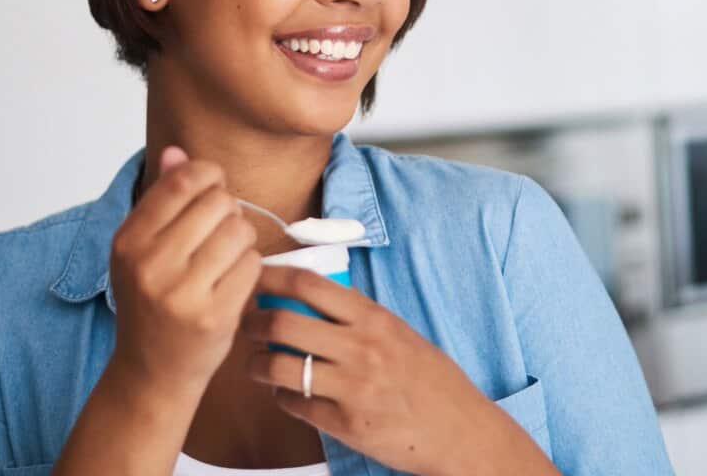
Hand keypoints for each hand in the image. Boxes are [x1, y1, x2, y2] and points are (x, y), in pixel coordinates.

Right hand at [108, 145, 263, 399]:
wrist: (151, 372)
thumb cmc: (152, 303)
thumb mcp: (142, 249)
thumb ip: (161, 199)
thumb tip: (177, 152)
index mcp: (129, 240)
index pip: (184, 181)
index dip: (210, 176)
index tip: (212, 190)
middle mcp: (151, 264)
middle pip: (219, 202)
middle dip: (228, 211)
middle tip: (217, 234)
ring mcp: (182, 292)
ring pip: (240, 230)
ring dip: (242, 240)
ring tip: (225, 259)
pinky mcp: (214, 315)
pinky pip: (253, 264)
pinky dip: (250, 269)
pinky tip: (232, 283)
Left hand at [242, 265, 532, 475]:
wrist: (460, 430)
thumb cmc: (432, 381)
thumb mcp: (401, 334)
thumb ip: (360, 319)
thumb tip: (313, 302)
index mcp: (374, 319)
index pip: (309, 284)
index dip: (272, 277)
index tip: (255, 277)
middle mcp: (360, 348)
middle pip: (283, 322)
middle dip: (252, 323)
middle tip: (247, 325)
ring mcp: (351, 387)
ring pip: (280, 367)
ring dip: (257, 364)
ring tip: (256, 364)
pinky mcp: (345, 424)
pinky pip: (295, 405)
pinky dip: (282, 397)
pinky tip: (285, 393)